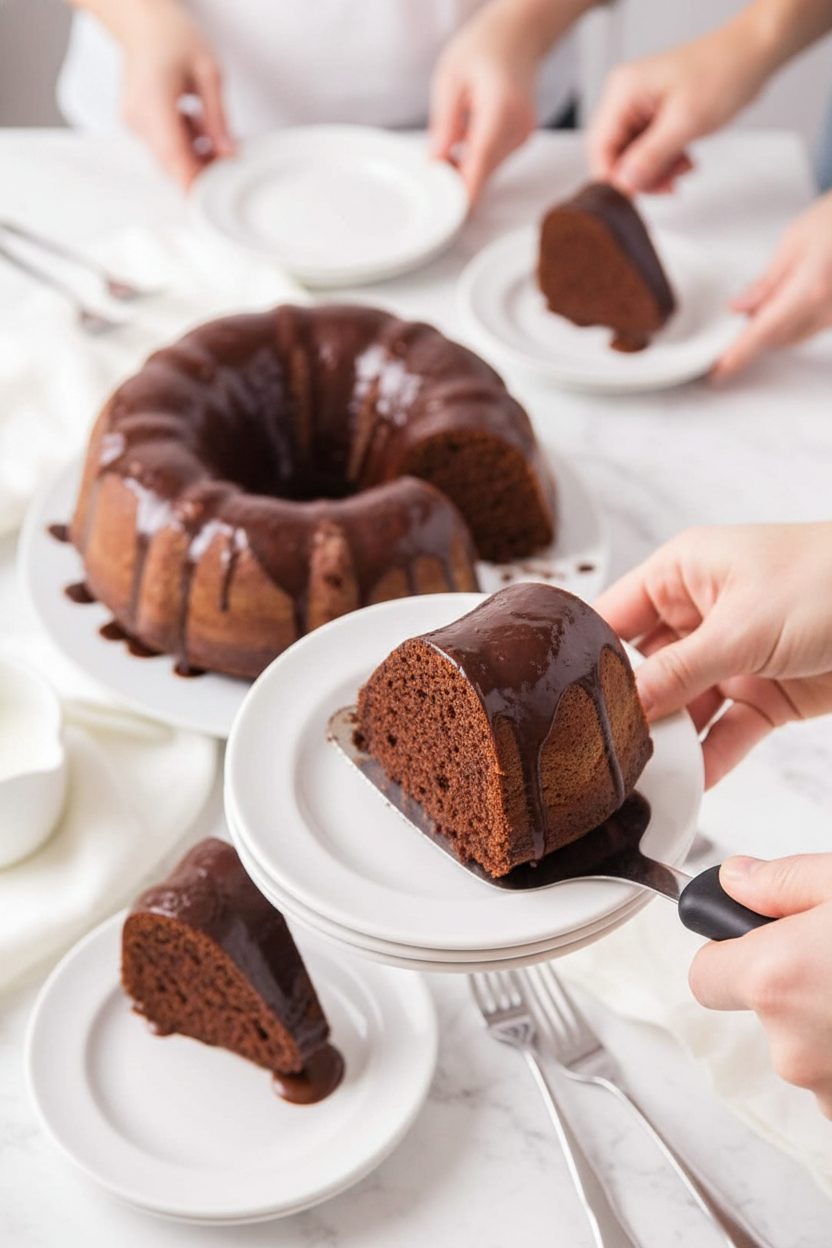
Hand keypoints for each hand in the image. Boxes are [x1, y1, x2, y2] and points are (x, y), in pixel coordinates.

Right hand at [117, 0, 234, 187]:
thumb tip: (229, 153)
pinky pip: (162, 145)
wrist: (140, 18)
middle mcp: (138, 116)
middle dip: (201, 168)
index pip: (175, 158)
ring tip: (210, 127)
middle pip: (171, 164)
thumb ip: (218, 118)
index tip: (212, 201)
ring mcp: (133, 121)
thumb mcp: (209, 72)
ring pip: (167, 158)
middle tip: (227, 156)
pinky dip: (182, 143)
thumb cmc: (171, 34)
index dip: (194, 184)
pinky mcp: (135, 122)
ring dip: (193, 154)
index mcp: (154, 101)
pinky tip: (193, 120)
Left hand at [429, 11, 536, 203]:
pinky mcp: (524, 137)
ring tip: (450, 139)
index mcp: (500, 111)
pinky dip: (478, 158)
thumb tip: (435, 163)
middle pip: (484, 173)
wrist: (520, 32)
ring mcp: (524, 134)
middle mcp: (518, 127)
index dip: (463, 194)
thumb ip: (444, 125)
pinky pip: (496, 159)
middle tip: (434, 163)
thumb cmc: (486, 45)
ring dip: (466, 168)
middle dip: (458, 179)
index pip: (480, 165)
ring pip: (489, 169)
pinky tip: (467, 136)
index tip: (448, 216)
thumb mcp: (451, 79)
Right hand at [588, 20, 769, 193]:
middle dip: (639, 176)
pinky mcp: (653, 116)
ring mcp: (639, 107)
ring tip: (681, 170)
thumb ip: (651, 156)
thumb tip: (625, 183)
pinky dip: (664, 162)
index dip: (612, 178)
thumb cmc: (724, 72)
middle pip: (613, 155)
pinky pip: (647, 151)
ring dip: (655, 172)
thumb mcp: (686, 122)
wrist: (752, 55)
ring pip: (631, 157)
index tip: (633, 197)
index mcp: (624, 92)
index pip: (599, 147)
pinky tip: (683, 161)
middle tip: (666, 186)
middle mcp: (625, 98)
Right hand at [594, 523, 831, 787]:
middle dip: (629, 708)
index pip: (613, 616)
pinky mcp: (766, 692)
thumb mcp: (742, 627)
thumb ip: (678, 672)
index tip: (565, 702)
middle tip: (606, 748)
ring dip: (671, 740)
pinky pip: (727, 730)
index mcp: (683, 573)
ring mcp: (733, 654)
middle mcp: (701, 613)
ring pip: (684, 706)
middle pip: (645, 668)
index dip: (588, 657)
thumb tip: (625, 706)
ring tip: (647, 774)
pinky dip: (713, 756)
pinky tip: (695, 781)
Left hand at [690, 853, 831, 1117]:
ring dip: (830, 1024)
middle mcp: (792, 1046)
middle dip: (795, 988)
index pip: (703, 976)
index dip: (729, 955)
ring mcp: (830, 1088)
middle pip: (764, 1015)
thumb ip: (782, 880)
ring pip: (808, 1049)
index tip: (760, 941)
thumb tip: (737, 880)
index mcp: (776, 978)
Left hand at [713, 192, 831, 376]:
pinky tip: (779, 308)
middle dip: (750, 338)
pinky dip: (786, 326)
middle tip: (727, 331)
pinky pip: (805, 331)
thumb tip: (739, 307)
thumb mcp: (793, 243)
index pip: (765, 331)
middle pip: (776, 339)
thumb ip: (766, 281)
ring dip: (769, 332)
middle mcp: (826, 309)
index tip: (720, 368)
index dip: (740, 352)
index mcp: (810, 289)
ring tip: (757, 310)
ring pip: (790, 339)